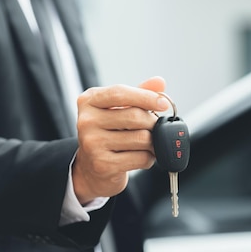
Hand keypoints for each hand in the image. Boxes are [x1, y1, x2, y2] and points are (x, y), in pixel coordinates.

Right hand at [72, 76, 168, 203]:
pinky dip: (149, 158)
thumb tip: (159, 82)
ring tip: (148, 144)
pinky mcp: (103, 165)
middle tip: (155, 129)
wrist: (91, 169)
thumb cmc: (108, 134)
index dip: (145, 97)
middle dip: (152, 123)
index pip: (120, 93)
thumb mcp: (118, 109)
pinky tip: (141, 157)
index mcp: (88, 101)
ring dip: (153, 143)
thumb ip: (138, 94)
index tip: (164, 104)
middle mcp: (86, 121)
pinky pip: (140, 158)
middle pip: (134, 116)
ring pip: (141, 138)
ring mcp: (92, 144)